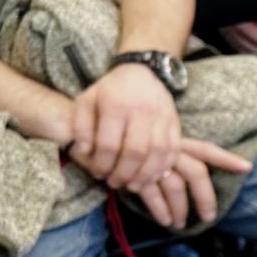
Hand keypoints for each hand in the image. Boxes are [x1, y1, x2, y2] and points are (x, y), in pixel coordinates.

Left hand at [70, 63, 184, 190]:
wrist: (143, 72)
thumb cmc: (110, 90)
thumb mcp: (87, 101)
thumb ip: (81, 126)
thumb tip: (84, 151)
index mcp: (115, 104)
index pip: (109, 143)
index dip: (102, 164)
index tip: (97, 173)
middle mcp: (142, 111)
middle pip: (135, 151)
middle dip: (123, 173)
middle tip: (114, 182)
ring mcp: (162, 117)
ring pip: (157, 154)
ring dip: (144, 174)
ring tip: (132, 184)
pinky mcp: (175, 123)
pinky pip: (173, 150)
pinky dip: (163, 167)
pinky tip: (152, 176)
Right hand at [128, 137, 252, 229]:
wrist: (92, 140)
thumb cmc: (126, 145)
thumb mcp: (153, 147)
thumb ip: (173, 159)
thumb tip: (193, 180)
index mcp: (175, 141)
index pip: (205, 149)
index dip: (225, 158)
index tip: (247, 167)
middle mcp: (167, 149)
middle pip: (195, 172)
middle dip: (205, 197)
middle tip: (208, 217)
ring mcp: (150, 161)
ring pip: (175, 187)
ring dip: (180, 209)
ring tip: (180, 225)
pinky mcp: (133, 174)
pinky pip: (151, 195)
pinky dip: (160, 210)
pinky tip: (164, 221)